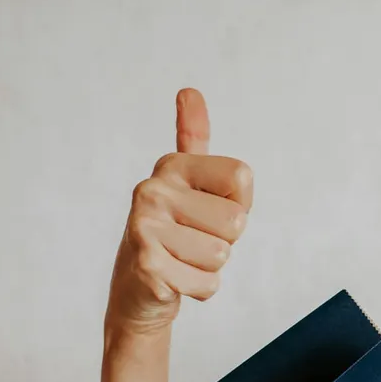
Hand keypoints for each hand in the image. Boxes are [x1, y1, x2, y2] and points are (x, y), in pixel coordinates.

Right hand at [105, 88, 252, 334]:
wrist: (138, 290)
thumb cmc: (176, 234)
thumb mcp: (190, 185)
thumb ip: (193, 138)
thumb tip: (189, 91)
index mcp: (171, 166)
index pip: (242, 179)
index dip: (237, 204)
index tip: (207, 211)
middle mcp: (152, 190)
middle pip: (236, 222)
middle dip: (224, 242)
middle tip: (192, 242)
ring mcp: (145, 227)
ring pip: (222, 255)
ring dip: (209, 267)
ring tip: (182, 260)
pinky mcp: (147, 266)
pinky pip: (208, 284)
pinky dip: (199, 289)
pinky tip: (174, 281)